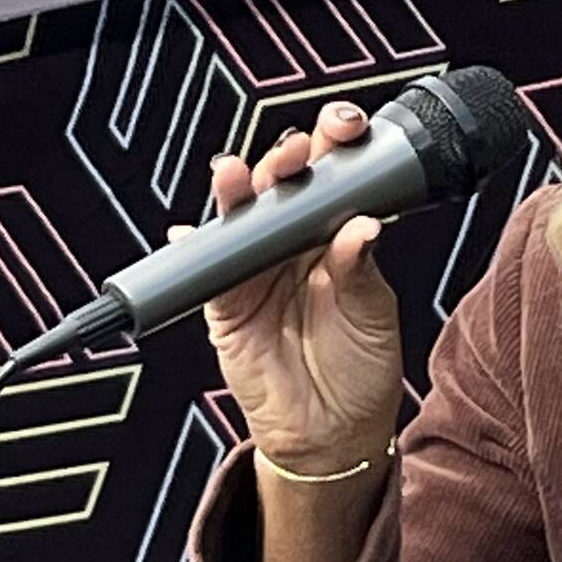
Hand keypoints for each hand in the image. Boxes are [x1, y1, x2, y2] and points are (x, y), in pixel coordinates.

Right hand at [171, 101, 404, 474]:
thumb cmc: (363, 365)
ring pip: (240, 215)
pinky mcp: (227, 304)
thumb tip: (360, 227)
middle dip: (285, 157)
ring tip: (238, 175)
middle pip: (283, 183)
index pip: (333, 174)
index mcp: (337, 231)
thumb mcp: (373, 312)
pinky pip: (205, 271)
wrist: (334, 434)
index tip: (344, 127)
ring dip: (236, 189)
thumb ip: (360, 269)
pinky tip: (188, 230)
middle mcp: (294, 242)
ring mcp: (258, 269)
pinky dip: (195, 247)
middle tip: (295, 151)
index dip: (334, 144)